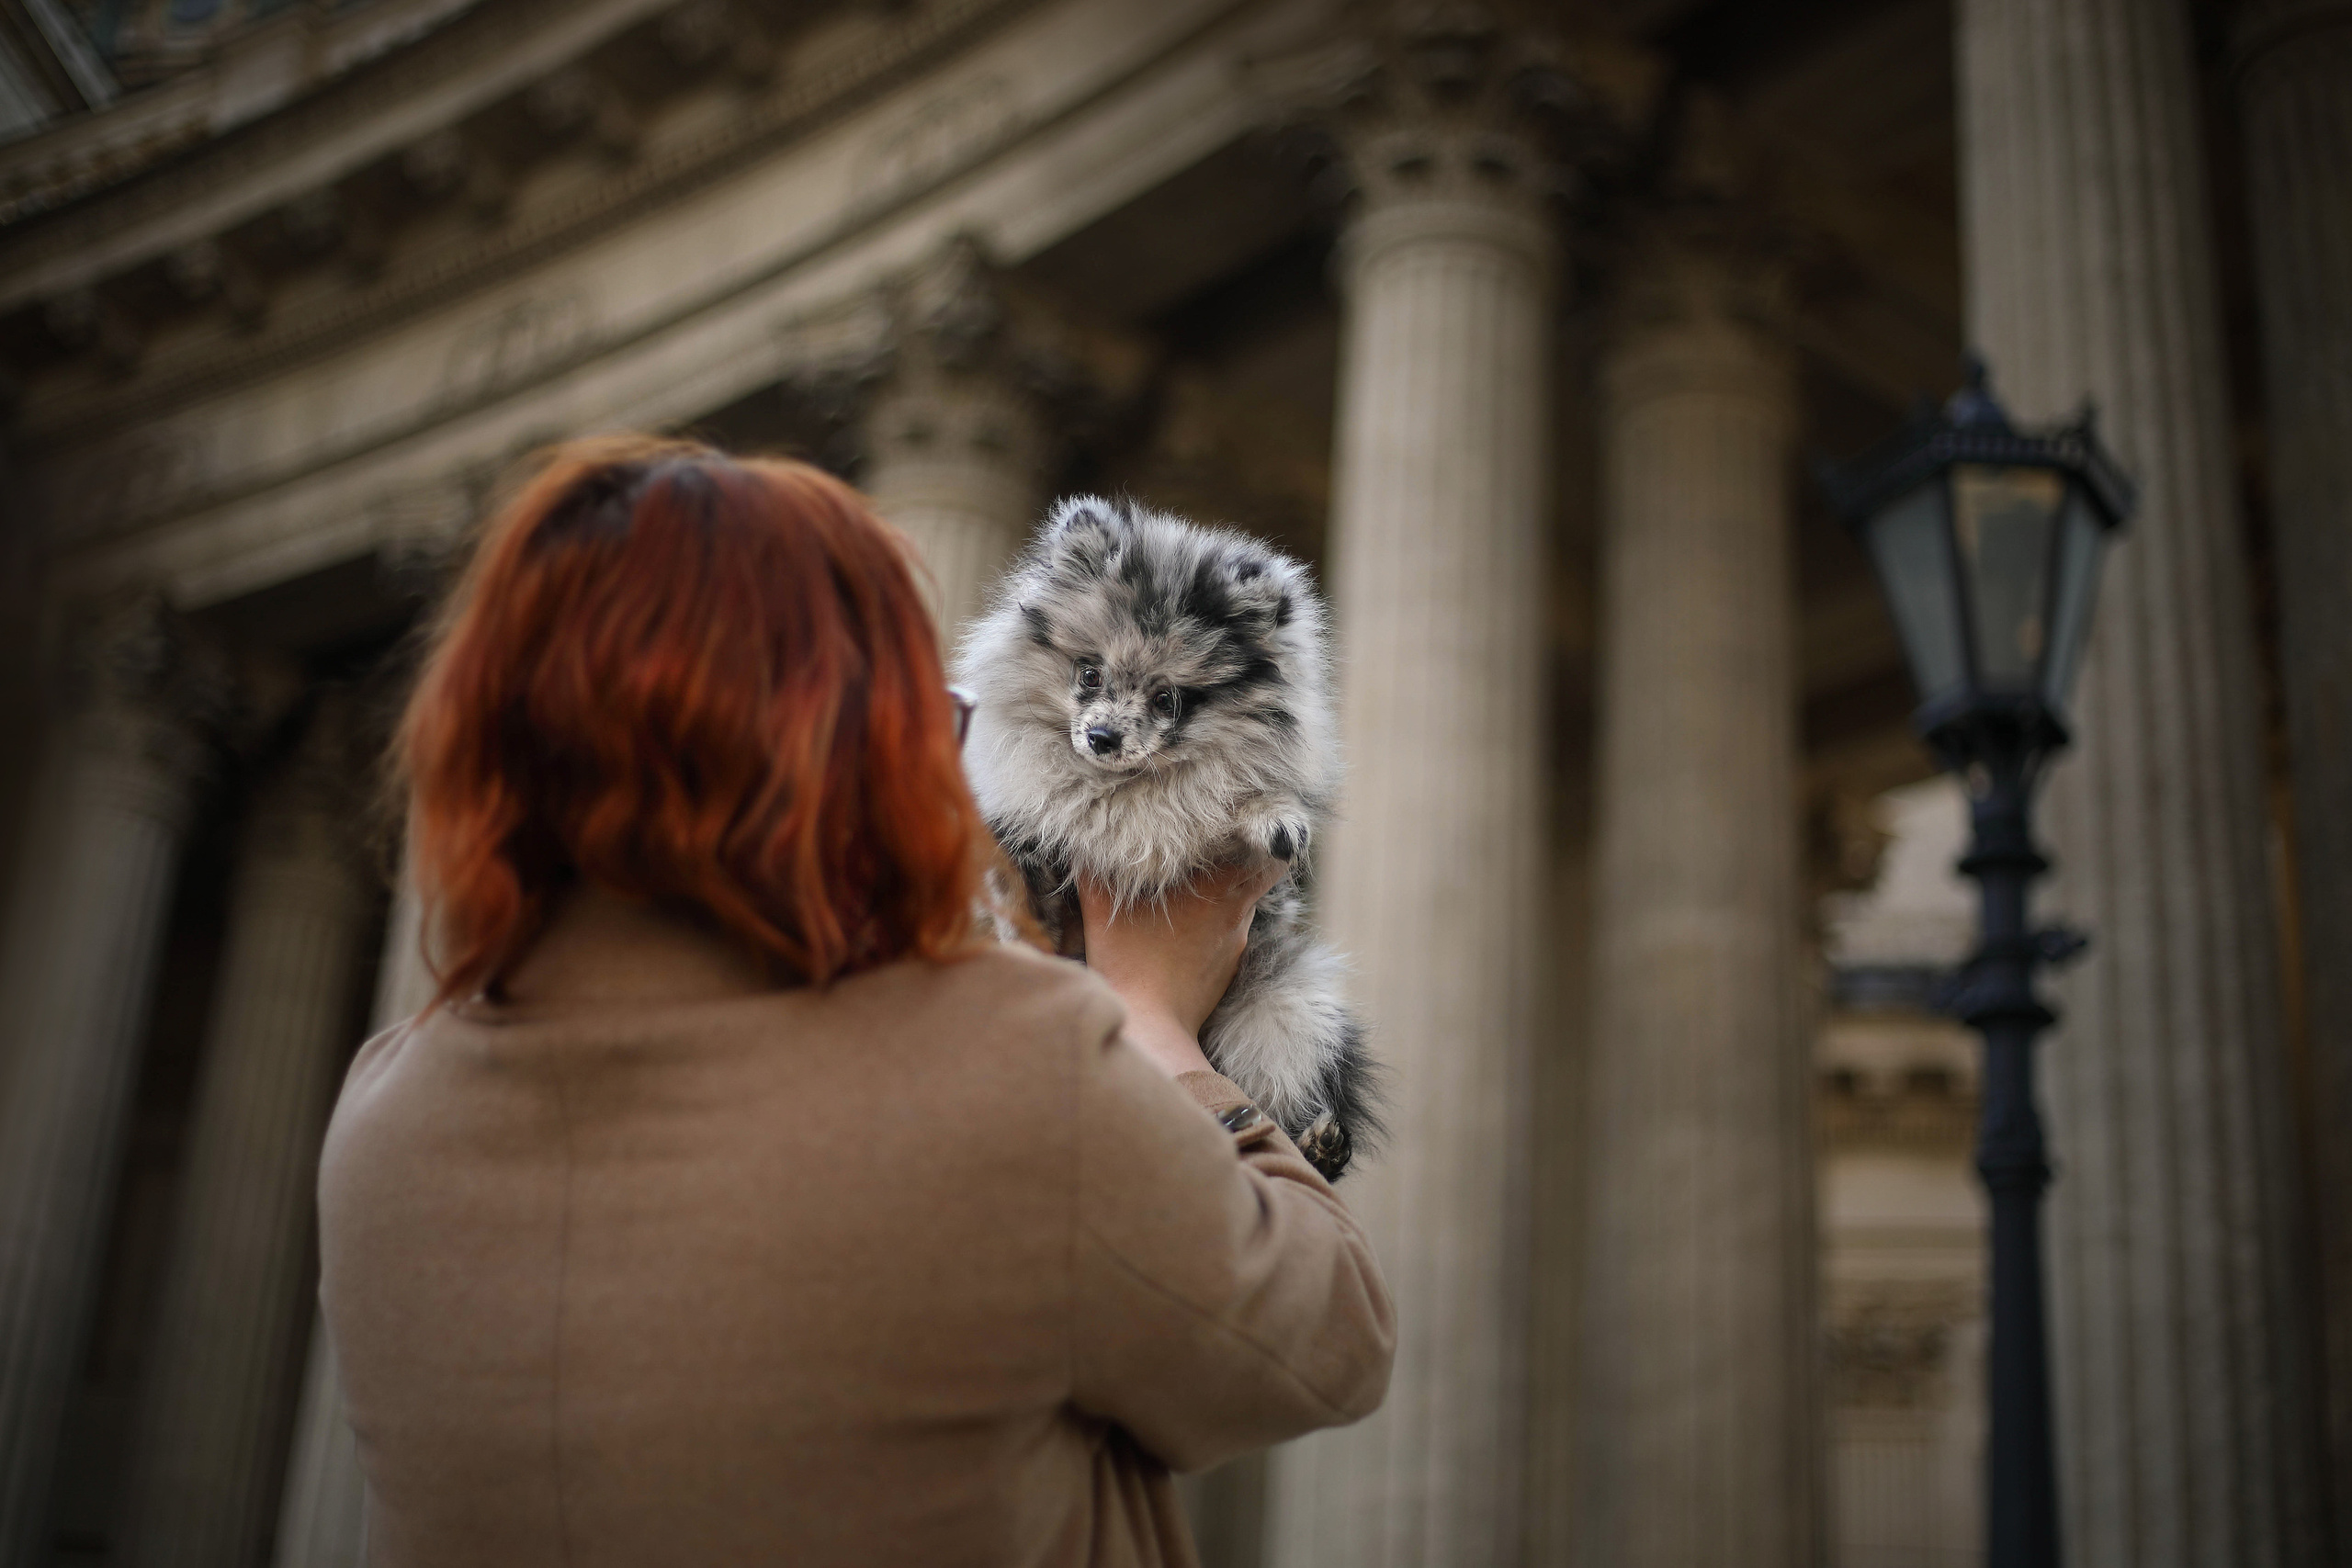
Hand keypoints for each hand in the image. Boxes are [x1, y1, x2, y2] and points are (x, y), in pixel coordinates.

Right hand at [1079, 859, 1284, 1078]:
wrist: (1149, 1025)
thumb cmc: (1127, 961)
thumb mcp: (1100, 905)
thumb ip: (1094, 868)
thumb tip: (1085, 843)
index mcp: (1219, 892)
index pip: (1269, 860)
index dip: (1259, 843)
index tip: (1238, 833)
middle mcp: (1236, 917)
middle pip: (1256, 881)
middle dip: (1239, 865)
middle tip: (1212, 855)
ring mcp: (1234, 946)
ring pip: (1240, 908)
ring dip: (1223, 898)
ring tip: (1193, 893)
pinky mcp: (1226, 970)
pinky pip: (1227, 936)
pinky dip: (1213, 927)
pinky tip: (1184, 932)